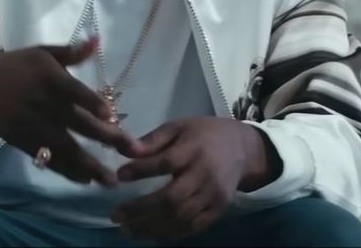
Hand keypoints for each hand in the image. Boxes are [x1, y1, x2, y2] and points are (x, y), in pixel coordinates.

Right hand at [0, 37, 141, 186]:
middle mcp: (40, 102)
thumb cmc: (18, 66)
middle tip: (131, 150)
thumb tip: (98, 40)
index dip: (91, 103)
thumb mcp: (42, 53)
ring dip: (89, 164)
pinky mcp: (22, 142)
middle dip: (104, 138)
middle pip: (75, 122)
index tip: (111, 116)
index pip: (71, 90)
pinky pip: (47, 158)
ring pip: (63, 147)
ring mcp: (31, 125)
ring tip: (112, 179)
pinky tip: (87, 180)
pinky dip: (66, 170)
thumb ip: (72, 53)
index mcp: (46, 76)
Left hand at [109, 117, 275, 240]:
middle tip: (116, 215)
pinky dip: (170, 233)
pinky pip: (193, 227)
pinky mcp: (218, 210)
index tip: (119, 176)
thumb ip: (154, 139)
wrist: (244, 149)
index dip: (141, 170)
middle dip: (141, 209)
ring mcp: (213, 196)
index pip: (166, 163)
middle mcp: (205, 175)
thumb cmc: (205, 134)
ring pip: (181, 217)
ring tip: (127, 229)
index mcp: (194, 149)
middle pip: (172, 198)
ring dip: (151, 226)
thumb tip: (127, 151)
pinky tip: (151, 234)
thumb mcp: (180, 126)